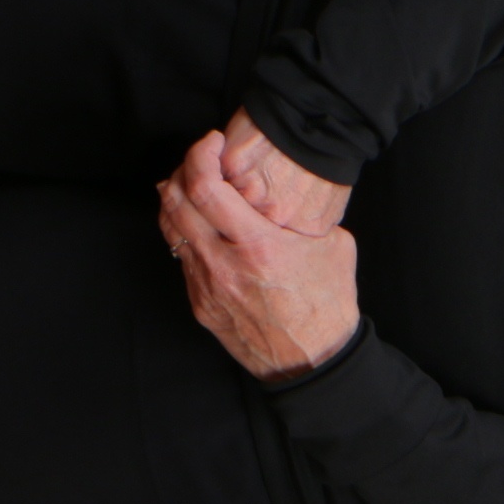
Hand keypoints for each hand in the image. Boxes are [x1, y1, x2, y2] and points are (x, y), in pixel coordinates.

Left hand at [160, 130, 361, 384]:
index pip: (206, 188)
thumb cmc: (327, 303)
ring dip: (174, 199)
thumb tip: (287, 191)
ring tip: (190, 184)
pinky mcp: (200, 304)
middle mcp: (224, 264)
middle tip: (198, 159)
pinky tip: (199, 223)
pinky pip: (182, 257)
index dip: (199, 155)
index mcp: (258, 246)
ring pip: (170, 229)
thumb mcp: (332, 246)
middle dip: (181, 170)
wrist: (312, 360)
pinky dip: (184, 231)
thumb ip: (303, 215)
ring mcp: (207, 286)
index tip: (211, 142)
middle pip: (175, 203)